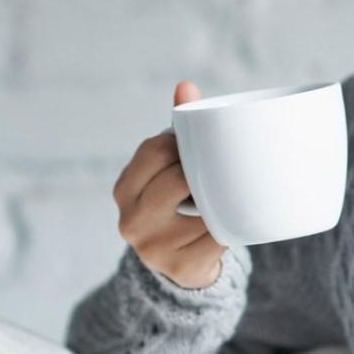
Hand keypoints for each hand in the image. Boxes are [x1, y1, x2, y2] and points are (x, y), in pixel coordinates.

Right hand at [111, 80, 226, 288]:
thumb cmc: (177, 203)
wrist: (183, 266)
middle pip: (178, 177)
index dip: (182, 144)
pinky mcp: (182, 268)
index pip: (155, 150)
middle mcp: (131, 221)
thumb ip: (177, 131)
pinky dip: (230, 226)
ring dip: (220, 200)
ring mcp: (154, 249)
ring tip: (223, 199)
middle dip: (202, 172)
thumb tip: (186, 86)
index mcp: (123, 190)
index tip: (197, 147)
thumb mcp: (168, 169)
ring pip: (203, 207)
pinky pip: (219, 236)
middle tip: (217, 172)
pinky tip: (229, 223)